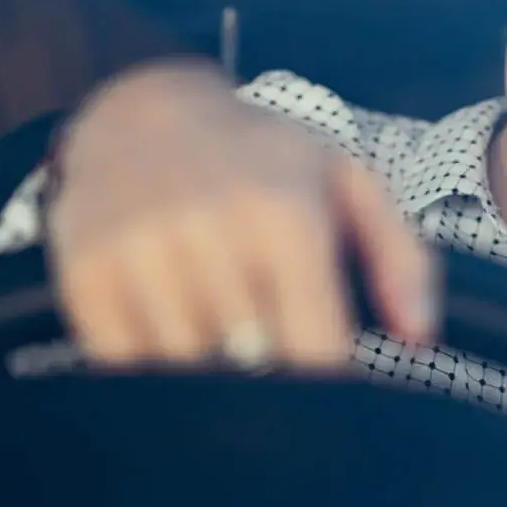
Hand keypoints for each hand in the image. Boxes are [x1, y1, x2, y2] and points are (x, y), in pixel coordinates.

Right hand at [45, 62, 438, 370]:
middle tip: (272, 378)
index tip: (329, 396)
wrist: (141, 109)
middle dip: (268, 387)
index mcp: (286, 213)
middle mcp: (211, 228)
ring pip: (185, 373)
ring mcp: (140, 251)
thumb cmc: (263, 160)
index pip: (315, 348)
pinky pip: (120, 365)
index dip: (326, 390)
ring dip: (207, 384)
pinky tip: (170, 349)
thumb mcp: (348, 184)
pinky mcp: (85, 272)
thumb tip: (421, 339)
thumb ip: (403, 260)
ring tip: (223, 355)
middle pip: (251, 368)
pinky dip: (147, 378)